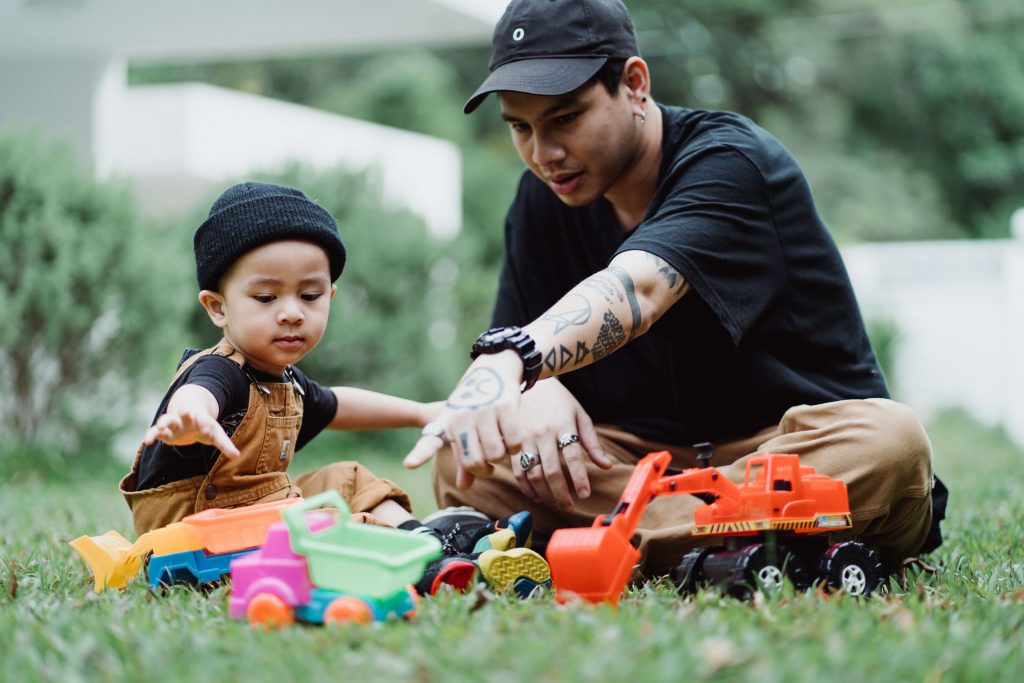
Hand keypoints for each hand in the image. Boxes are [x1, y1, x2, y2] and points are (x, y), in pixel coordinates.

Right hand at [143, 408, 240, 458]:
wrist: (188, 413)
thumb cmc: (204, 426)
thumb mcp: (216, 434)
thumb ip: (225, 444)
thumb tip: (237, 456)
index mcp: (201, 419)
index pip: (205, 421)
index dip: (205, 425)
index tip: (207, 429)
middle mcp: (186, 419)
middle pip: (185, 414)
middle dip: (185, 413)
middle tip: (185, 411)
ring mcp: (174, 424)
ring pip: (167, 420)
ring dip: (164, 422)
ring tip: (161, 427)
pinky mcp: (165, 432)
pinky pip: (156, 432)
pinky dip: (152, 435)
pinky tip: (148, 441)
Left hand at [404, 351, 523, 488]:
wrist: (495, 369)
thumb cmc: (475, 407)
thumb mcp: (463, 429)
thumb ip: (463, 461)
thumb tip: (463, 487)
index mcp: (445, 424)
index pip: (430, 442)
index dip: (419, 455)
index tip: (409, 464)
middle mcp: (461, 418)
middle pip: (475, 463)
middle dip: (484, 470)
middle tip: (487, 464)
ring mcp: (483, 411)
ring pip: (496, 455)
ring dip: (501, 457)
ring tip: (499, 444)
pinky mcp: (504, 407)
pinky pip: (513, 444)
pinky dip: (515, 447)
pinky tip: (510, 435)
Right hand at [510, 378, 611, 509]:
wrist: (529, 383)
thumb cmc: (559, 401)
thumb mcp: (579, 415)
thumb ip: (592, 442)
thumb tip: (607, 466)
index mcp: (563, 425)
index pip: (573, 457)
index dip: (579, 479)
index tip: (584, 495)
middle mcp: (543, 434)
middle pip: (552, 470)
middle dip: (561, 493)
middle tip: (569, 506)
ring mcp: (525, 439)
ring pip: (533, 474)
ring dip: (544, 493)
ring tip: (555, 503)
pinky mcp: (512, 444)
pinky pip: (518, 471)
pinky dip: (526, 488)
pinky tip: (536, 496)